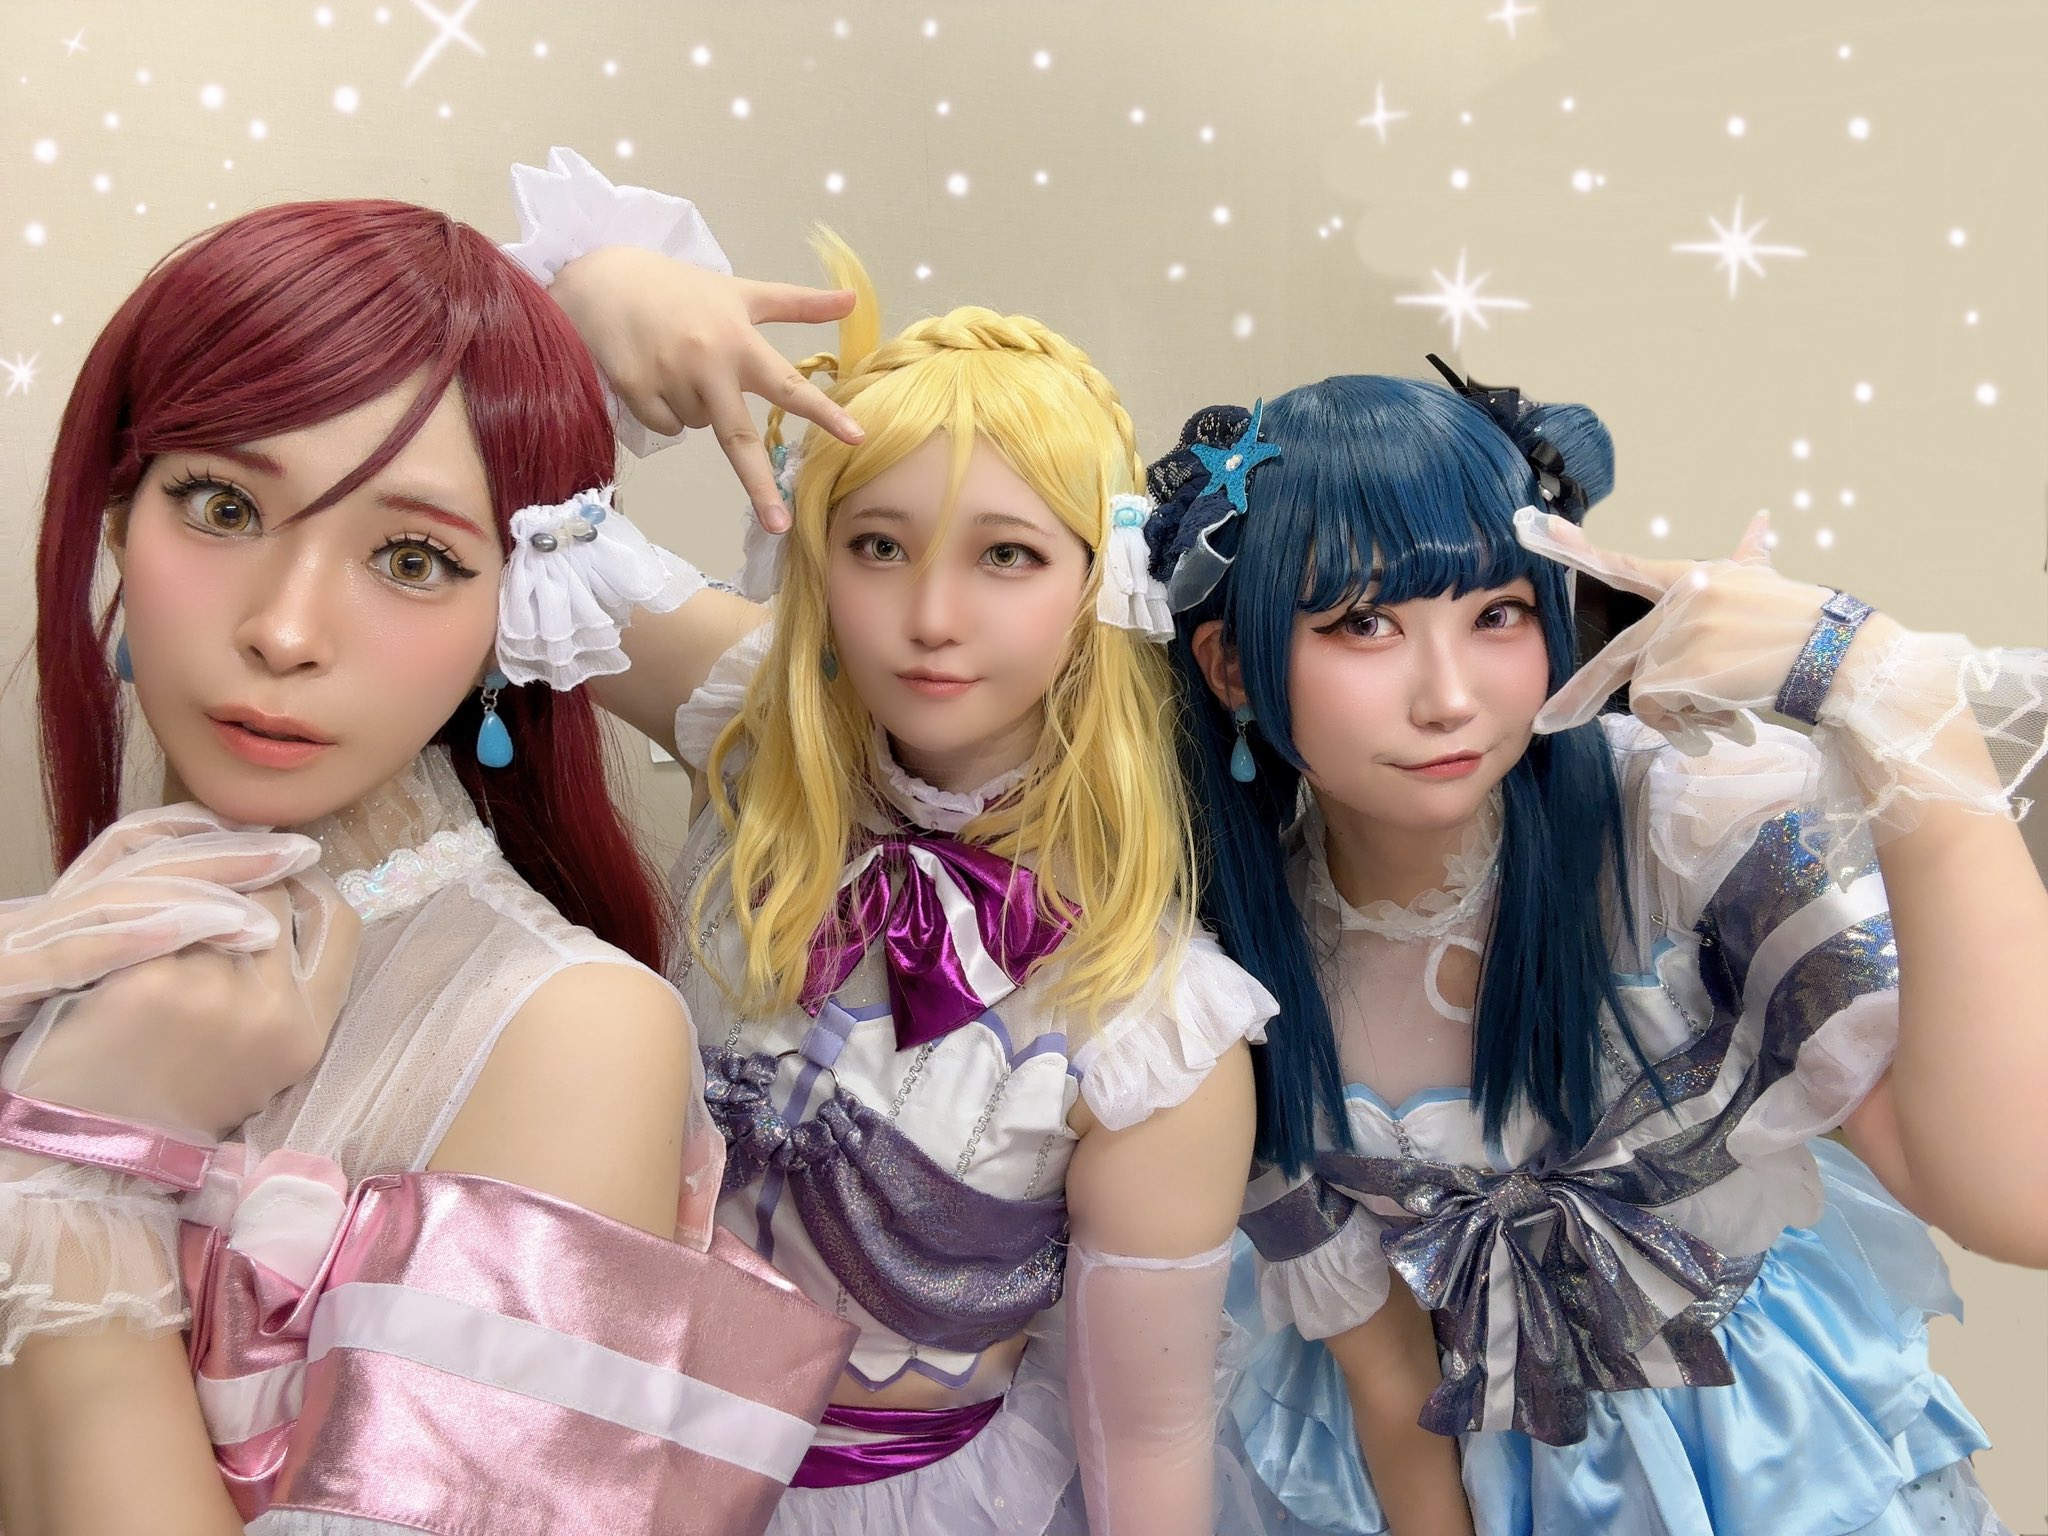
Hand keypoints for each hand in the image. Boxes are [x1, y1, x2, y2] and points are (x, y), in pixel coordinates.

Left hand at [1, 808, 358, 1139]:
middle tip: (214, 880)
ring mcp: (213, 993)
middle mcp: (273, 1010)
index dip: (312, 888)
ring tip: (165, 900)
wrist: (97, 1146)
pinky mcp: (151, 981)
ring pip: (215, 895)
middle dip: (245, 881)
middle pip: (276, 895)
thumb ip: (290, 989)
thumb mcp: (265, 1057)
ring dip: (192, 889)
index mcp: (309, 1031)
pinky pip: (160, 913)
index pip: (340, 922)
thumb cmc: (179, 1098)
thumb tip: (291, 899)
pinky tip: (127, 919)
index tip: (283, 878)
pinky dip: (145, 909)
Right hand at [550, 246, 863, 529]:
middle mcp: (707, 365)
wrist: (604, 280)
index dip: (824, 413)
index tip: (856, 437)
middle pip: (738, 438)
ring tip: (679, 365)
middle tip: (780, 525)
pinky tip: (655, 375)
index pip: (789, 385)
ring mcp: (668, 380)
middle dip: (760, 486)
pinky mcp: (634, 391)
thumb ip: (798, 303)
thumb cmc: (683, 290)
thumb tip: (854, 300)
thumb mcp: (741, 293)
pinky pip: (667, 426)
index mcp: (739, 341)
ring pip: (699, 427)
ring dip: (698, 409)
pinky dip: (667, 410)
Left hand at [1515, 508, 1842, 752]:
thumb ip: (1750, 555)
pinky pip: (1660, 709)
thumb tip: (1760, 520)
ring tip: (1723, 711)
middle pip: (1617, 655)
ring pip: (1646, 691)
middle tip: (1548, 724)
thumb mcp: (1769, 582)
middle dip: (1578, 696)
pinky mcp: (1683, 668)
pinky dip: (1687, 725)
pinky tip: (1726, 719)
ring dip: (1680, 715)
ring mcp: (1680, 634)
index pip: (1624, 564)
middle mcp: (1680, 601)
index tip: (1532, 528)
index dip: (1576, 549)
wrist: (1837, 654)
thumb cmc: (1808, 623)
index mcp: (1693, 578)